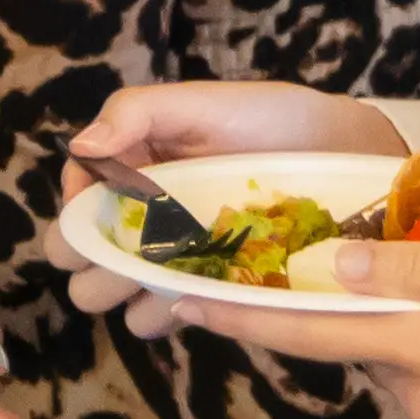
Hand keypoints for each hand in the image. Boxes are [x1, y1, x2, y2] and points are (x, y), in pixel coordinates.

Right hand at [53, 83, 409, 331]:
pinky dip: (159, 314)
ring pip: (114, 291)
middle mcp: (144, 212)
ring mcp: (173, 255)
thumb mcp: (206, 103)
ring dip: (120, 293)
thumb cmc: (276, 121)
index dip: (72, 211)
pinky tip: (180, 304)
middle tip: (120, 257)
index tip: (90, 218)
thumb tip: (80, 148)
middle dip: (89, 260)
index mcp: (134, 163)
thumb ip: (138, 112)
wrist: (347, 158)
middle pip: (82, 251)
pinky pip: (162, 314)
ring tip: (152, 283)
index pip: (76, 193)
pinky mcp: (206, 287)